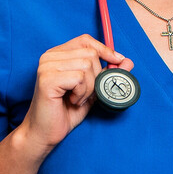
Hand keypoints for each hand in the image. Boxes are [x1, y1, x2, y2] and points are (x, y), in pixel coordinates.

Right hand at [18, 34, 133, 153]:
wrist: (45, 133)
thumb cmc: (66, 112)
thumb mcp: (92, 90)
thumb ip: (107, 74)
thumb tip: (127, 61)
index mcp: (58, 55)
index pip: (85, 40)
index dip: (104, 49)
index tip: (117, 61)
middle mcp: (49, 57)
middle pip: (90, 54)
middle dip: (96, 77)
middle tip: (85, 94)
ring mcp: (46, 67)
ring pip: (87, 66)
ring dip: (89, 88)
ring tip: (77, 99)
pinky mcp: (47, 79)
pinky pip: (79, 78)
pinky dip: (82, 93)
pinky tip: (73, 101)